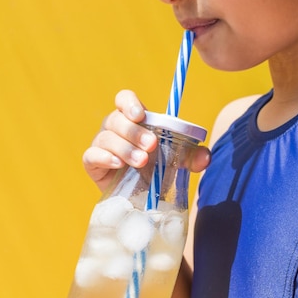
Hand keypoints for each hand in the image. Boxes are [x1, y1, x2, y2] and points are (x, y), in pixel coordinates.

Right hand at [83, 90, 210, 191]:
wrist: (142, 198)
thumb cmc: (157, 171)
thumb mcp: (177, 162)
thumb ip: (192, 156)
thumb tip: (205, 155)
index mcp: (133, 120)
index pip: (124, 99)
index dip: (129, 103)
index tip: (140, 115)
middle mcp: (115, 128)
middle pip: (115, 118)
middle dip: (134, 131)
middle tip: (151, 146)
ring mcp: (102, 145)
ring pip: (105, 137)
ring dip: (124, 147)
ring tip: (141, 161)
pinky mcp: (93, 164)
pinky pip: (91, 155)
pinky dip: (104, 157)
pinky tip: (118, 165)